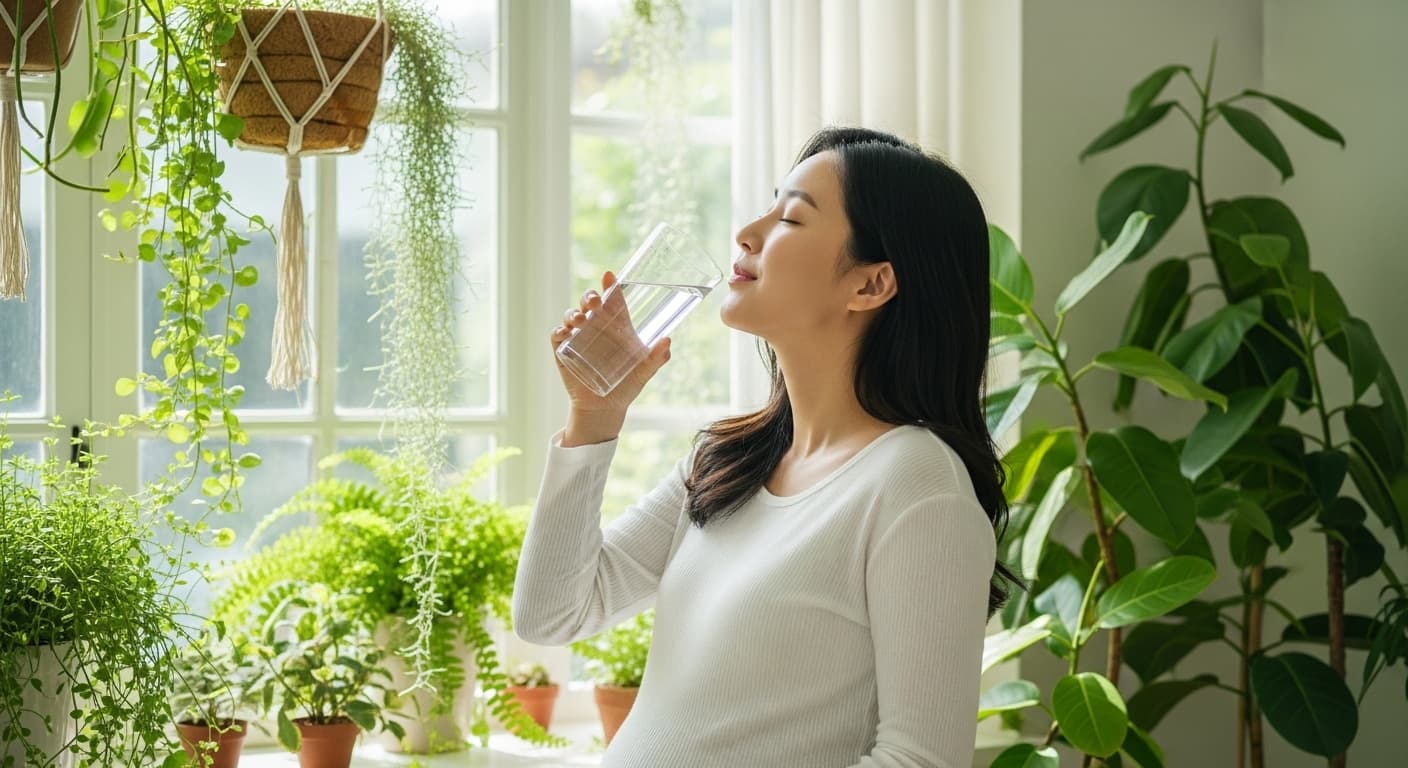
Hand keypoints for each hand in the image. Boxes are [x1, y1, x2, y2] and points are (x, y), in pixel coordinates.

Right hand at [550, 270, 671, 416]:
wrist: (605, 409)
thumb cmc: (627, 386)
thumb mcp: (645, 372)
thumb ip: (657, 358)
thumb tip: (668, 341)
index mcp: (615, 326)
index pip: (612, 300)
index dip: (610, 286)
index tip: (609, 276)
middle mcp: (595, 327)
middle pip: (588, 302)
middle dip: (590, 296)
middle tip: (594, 303)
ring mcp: (578, 338)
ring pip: (571, 315)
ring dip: (573, 313)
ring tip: (581, 321)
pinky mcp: (563, 352)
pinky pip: (556, 336)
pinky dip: (558, 331)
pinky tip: (564, 334)